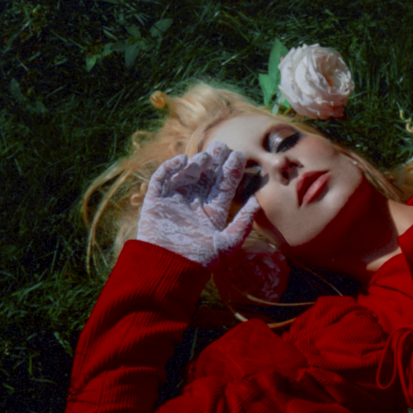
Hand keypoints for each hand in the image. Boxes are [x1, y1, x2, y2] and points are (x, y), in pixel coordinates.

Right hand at [137, 141, 259, 267]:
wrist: (169, 266)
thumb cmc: (201, 259)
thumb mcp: (228, 242)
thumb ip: (243, 222)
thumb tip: (256, 202)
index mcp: (212, 212)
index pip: (224, 187)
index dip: (231, 171)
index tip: (238, 156)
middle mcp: (195, 204)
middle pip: (206, 176)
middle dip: (214, 161)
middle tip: (222, 145)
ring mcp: (175, 200)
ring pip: (187, 174)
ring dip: (196, 163)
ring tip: (206, 157)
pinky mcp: (155, 200)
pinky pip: (162, 178)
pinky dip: (171, 167)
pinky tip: (184, 160)